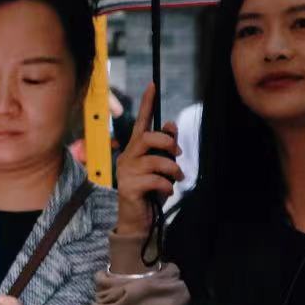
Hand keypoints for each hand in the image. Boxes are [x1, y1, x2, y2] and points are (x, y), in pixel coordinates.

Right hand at [114, 84, 181, 238]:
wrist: (137, 219)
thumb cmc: (150, 190)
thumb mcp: (161, 167)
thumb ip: (165, 148)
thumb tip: (171, 125)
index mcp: (135, 150)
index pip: (141, 122)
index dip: (147, 104)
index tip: (153, 85)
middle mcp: (127, 157)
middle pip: (146, 138)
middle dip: (167, 143)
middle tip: (178, 154)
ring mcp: (126, 172)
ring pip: (154, 160)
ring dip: (172, 169)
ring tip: (178, 178)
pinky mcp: (128, 188)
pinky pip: (154, 180)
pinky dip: (167, 186)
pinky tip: (167, 192)